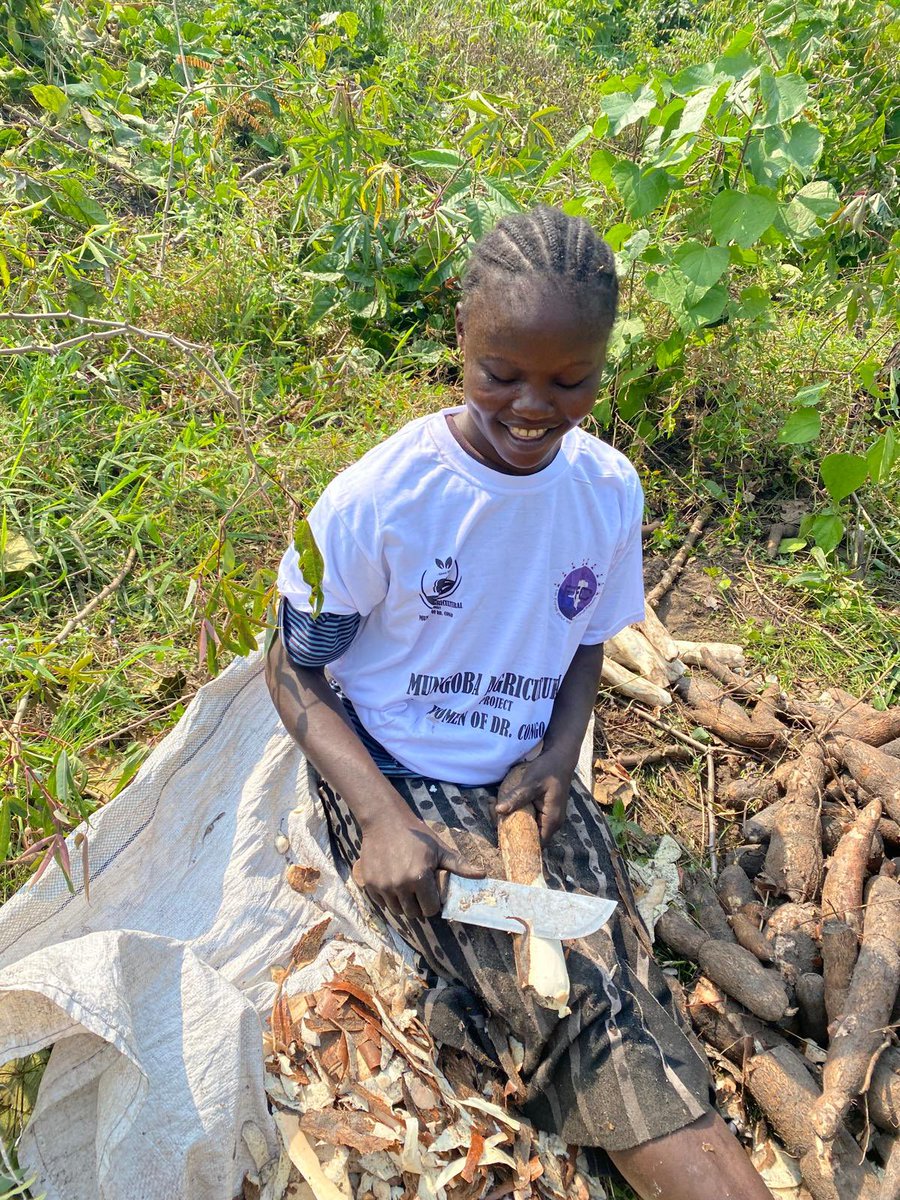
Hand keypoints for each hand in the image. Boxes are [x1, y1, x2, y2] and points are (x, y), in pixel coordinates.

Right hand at [354, 810, 483, 921]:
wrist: (385, 820)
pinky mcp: (370, 883)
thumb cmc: (417, 835)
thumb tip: (482, 875)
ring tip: (407, 887)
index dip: (433, 903)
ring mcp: (383, 885)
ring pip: (397, 910)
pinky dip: (388, 897)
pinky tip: (393, 882)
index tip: (432, 894)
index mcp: (419, 878)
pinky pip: (381, 902)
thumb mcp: (440, 849)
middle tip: (420, 891)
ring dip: (403, 903)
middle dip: (419, 905)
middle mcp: (400, 885)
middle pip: (413, 913)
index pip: (430, 909)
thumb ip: (459, 866)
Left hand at [495, 752, 573, 844]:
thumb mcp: (532, 782)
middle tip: (494, 814)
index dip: (519, 846)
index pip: (536, 844)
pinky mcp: (541, 810)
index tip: (501, 838)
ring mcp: (546, 816)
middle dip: (509, 830)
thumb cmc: (549, 769)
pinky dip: (514, 812)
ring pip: (526, 827)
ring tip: (494, 805)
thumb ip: (517, 797)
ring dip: (510, 820)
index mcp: (551, 821)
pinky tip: (501, 802)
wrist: (560, 757)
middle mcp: (550, 823)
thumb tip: (499, 810)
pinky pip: (527, 817)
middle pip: (529, 837)